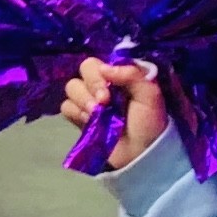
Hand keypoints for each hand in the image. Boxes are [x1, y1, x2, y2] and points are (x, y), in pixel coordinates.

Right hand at [60, 56, 169, 172]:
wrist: (140, 154)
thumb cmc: (149, 123)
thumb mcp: (150, 95)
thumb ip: (132, 74)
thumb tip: (104, 67)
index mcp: (120, 75)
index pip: (101, 62)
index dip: (100, 75)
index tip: (109, 91)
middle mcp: (103, 83)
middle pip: (84, 69)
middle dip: (91, 87)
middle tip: (103, 104)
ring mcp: (90, 100)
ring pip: (72, 87)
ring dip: (83, 101)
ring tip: (96, 116)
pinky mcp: (79, 117)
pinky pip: (65, 106)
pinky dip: (74, 112)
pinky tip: (87, 121)